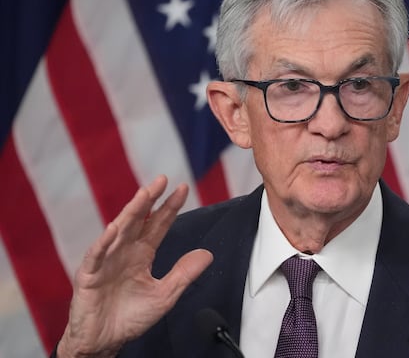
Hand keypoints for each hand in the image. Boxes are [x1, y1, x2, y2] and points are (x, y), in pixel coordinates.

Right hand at [56, 176, 213, 356]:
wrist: (104, 341)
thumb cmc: (129, 318)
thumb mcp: (165, 295)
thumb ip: (184, 274)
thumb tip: (207, 254)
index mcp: (141, 255)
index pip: (157, 225)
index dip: (169, 207)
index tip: (182, 189)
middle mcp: (124, 252)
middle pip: (138, 221)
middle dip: (149, 200)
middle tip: (162, 180)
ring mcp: (105, 261)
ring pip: (119, 231)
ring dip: (130, 213)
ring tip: (143, 196)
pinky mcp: (89, 276)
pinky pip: (96, 256)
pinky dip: (104, 243)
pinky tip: (113, 229)